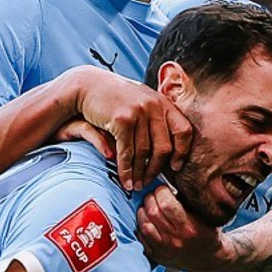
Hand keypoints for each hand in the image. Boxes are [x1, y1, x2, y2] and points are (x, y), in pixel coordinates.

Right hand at [70, 69, 188, 190]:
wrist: (88, 86)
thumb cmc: (115, 98)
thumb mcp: (141, 102)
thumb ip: (155, 119)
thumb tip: (168, 149)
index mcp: (162, 102)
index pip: (183, 130)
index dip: (182, 151)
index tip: (175, 167)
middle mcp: (154, 105)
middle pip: (164, 147)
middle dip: (156, 169)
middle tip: (148, 182)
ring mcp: (138, 112)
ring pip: (144, 152)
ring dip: (140, 173)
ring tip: (136, 185)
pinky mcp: (122, 120)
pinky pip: (127, 152)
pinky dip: (126, 170)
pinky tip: (125, 180)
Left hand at [136, 184, 228, 271]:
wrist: (209, 259)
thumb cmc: (207, 234)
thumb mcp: (203, 215)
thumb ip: (185, 202)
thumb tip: (167, 187)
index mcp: (189, 227)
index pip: (167, 204)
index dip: (161, 191)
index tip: (163, 189)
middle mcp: (175, 239)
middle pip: (153, 212)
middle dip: (150, 198)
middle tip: (154, 196)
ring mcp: (164, 249)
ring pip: (144, 224)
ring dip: (143, 211)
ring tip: (149, 207)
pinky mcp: (156, 256)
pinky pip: (141, 238)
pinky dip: (141, 226)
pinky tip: (148, 221)